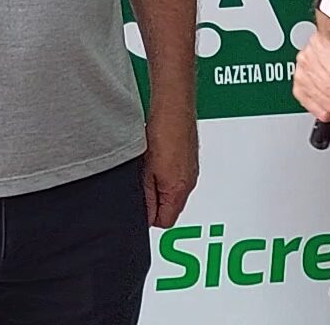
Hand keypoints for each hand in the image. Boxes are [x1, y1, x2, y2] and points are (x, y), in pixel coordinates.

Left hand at [143, 108, 198, 227]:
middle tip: (141, 183)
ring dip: (159, 185)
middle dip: (154, 200)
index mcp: (179, 190)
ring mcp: (191, 170)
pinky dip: (165, 171)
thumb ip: (146, 197)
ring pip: (173, 190)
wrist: (174, 107)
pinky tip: (155, 157)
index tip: (138, 203)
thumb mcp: (146, 172)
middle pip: (171, 207)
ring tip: (147, 167)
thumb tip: (144, 215)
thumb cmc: (163, 133)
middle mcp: (189, 182)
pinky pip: (177, 174)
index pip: (165, 221)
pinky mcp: (189, 158)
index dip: (148, 215)